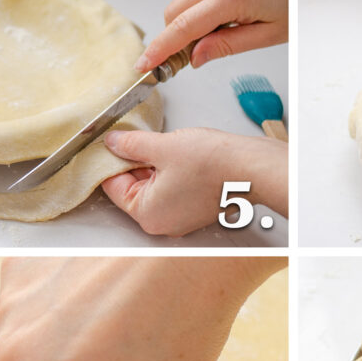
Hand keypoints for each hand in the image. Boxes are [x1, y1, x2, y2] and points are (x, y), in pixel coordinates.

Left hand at [101, 128, 286, 236]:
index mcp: (148, 215)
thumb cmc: (212, 164)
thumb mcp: (161, 146)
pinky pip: (172, 189)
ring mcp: (181, 217)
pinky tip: (178, 154)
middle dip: (133, 162)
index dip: (110, 160)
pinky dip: (170, 172)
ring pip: (153, 186)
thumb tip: (113, 143)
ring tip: (164, 146)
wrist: (251, 168)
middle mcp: (163, 222)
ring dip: (153, 165)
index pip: (113, 186)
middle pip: (133, 188)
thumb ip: (131, 144)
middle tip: (137, 137)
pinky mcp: (195, 208)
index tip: (110, 141)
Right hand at [136, 0, 287, 70]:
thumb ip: (227, 46)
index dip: (160, 48)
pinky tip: (227, 18)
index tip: (145, 64)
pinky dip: (204, 8)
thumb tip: (195, 57)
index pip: (183, 27)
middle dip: (175, 37)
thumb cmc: (298, 4)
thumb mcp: (268, 36)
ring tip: (221, 35)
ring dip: (192, 22)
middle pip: (175, 11)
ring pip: (186, 0)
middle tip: (191, 59)